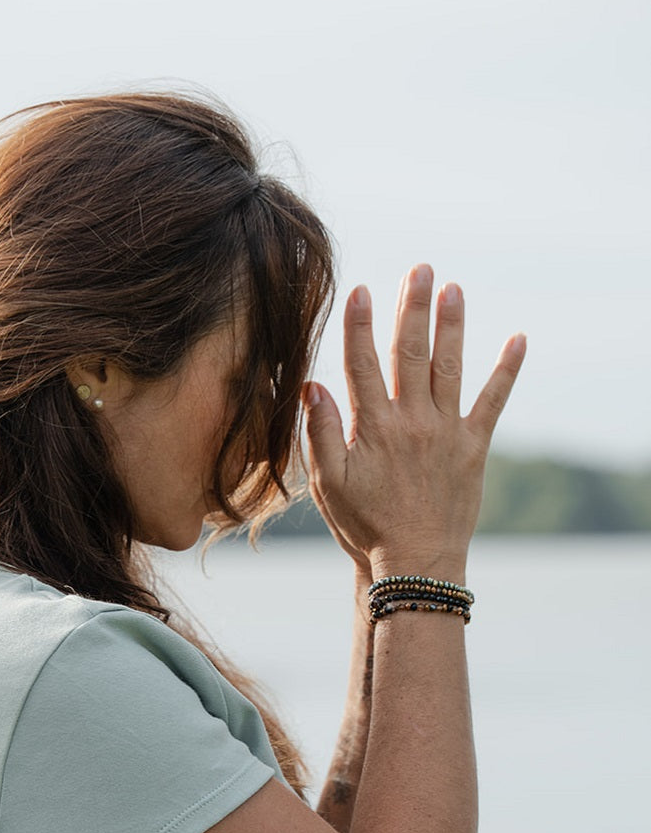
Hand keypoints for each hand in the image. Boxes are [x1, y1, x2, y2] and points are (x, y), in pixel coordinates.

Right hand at [302, 265, 525, 576]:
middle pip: (410, 353)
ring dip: (452, 325)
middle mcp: (411, 422)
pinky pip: (492, 402)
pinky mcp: (473, 447)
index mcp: (372, 428)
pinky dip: (506, 371)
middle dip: (412, 308)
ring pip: (448, 367)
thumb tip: (312, 387)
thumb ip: (318, 435)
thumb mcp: (328, 486)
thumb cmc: (364, 527)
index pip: (362, 364)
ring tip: (453, 288)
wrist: (415, 564)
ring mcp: (446, 432)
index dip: (360, 325)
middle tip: (419, 268)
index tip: (361, 290)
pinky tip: (518, 340)